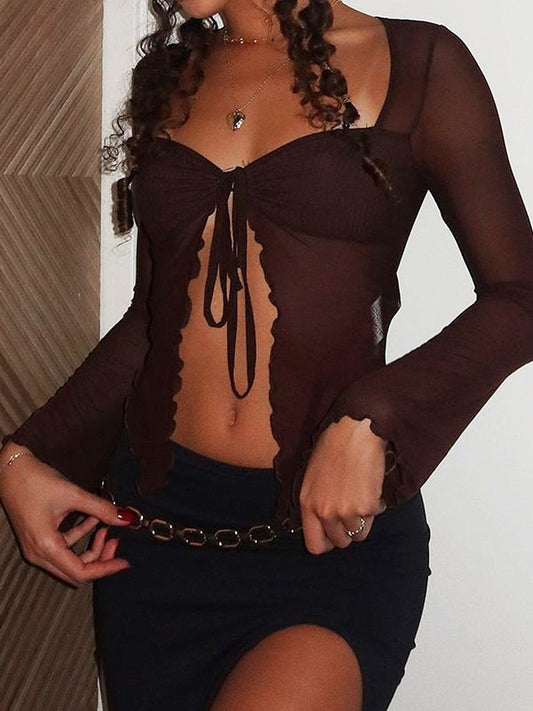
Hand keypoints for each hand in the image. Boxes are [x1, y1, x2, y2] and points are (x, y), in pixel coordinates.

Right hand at [0, 447, 136, 587]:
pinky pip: (63, 546)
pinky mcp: (38, 538)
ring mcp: (36, 547)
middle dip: (100, 559)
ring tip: (106, 528)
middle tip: (116, 541)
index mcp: (45, 546)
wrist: (9, 468)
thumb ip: (101, 508)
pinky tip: (92, 519)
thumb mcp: (73, 494)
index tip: (125, 562)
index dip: (105, 568)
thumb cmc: (35, 481)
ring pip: (70, 560)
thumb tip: (126, 518)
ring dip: (90, 548)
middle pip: (75, 571)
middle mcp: (38, 553)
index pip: (80, 572)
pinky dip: (80, 537)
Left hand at [299, 416, 387, 554]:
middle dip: (348, 529)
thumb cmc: (334, 446)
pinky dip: (377, 505)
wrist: (354, 432)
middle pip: (340, 542)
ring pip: (359, 533)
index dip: (328, 542)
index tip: (336, 534)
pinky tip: (371, 485)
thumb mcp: (313, 477)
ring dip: (363, 517)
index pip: (314, 545)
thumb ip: (316, 503)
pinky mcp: (365, 507)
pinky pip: (375, 517)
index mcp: (307, 504)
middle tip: (353, 509)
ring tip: (361, 492)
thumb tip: (326, 523)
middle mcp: (324, 512)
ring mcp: (345, 511)